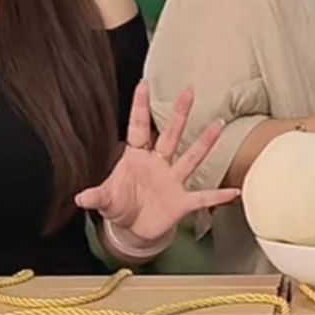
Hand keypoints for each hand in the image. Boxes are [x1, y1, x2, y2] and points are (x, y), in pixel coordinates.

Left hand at [74, 81, 239, 246]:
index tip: (144, 85)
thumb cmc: (120, 206)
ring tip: (217, 124)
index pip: (138, 128)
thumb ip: (96, 196)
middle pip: (171, 135)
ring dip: (204, 143)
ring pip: (191, 158)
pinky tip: (234, 192)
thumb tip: (80, 198)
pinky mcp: (182, 202)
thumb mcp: (105, 200)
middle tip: (189, 91)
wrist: (134, 229)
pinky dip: (218, 197)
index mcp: (137, 157)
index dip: (140, 108)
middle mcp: (158, 164)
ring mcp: (172, 181)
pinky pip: (203, 197)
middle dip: (179, 114)